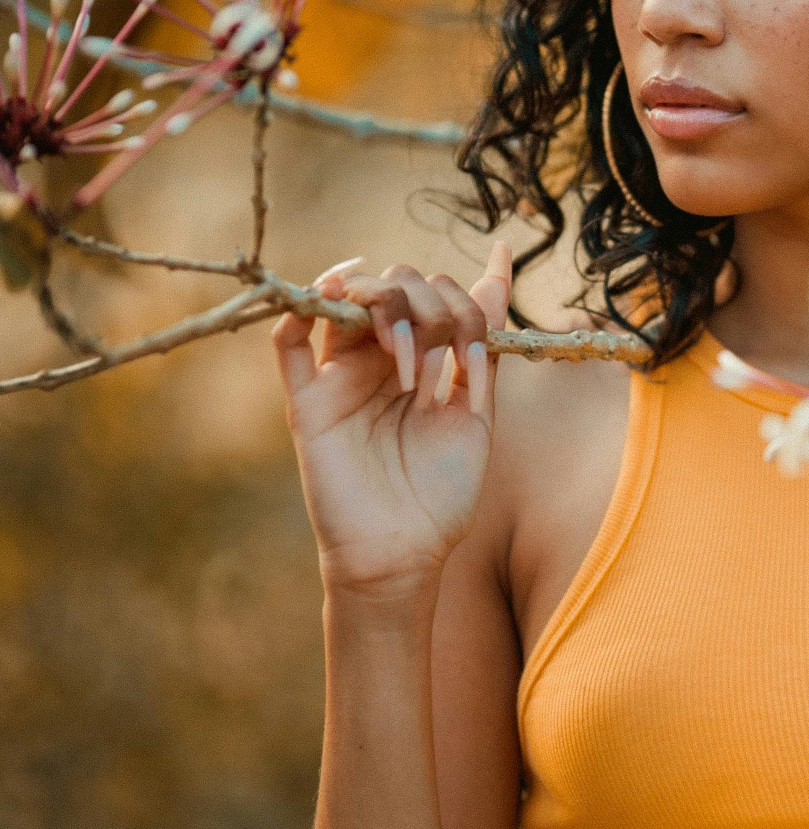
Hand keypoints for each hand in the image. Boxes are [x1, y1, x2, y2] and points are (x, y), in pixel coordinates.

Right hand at [272, 241, 514, 597]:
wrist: (405, 555)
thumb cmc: (440, 494)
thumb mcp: (477, 413)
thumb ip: (482, 348)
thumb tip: (499, 273)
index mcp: (418, 361)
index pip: (432, 295)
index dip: (462, 297)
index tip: (484, 323)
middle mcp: (375, 360)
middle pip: (393, 286)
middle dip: (429, 306)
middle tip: (444, 360)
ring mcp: (338, 377)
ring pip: (345, 296)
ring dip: (386, 306)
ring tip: (409, 360)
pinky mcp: (307, 403)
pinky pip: (288, 342)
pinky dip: (300, 308)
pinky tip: (329, 299)